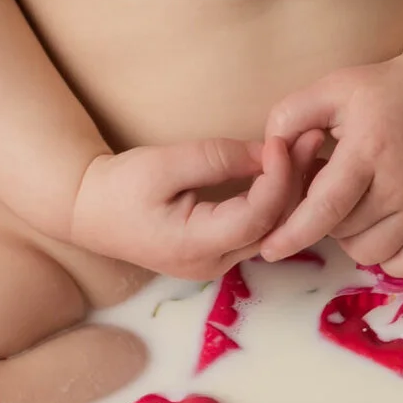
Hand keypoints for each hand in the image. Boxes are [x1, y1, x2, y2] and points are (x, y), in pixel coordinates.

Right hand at [70, 136, 305, 278]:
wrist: (88, 211)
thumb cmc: (119, 186)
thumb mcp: (165, 163)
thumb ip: (217, 158)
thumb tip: (267, 153)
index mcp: (196, 246)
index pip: (258, 215)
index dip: (279, 177)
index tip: (281, 140)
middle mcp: (212, 264)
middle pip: (272, 228)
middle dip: (296, 182)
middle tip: (313, 138)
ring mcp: (216, 264)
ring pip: (270, 232)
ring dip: (291, 191)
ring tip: (307, 149)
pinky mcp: (216, 253)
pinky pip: (257, 230)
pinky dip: (275, 200)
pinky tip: (286, 170)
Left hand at [254, 56, 402, 273]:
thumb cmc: (382, 93)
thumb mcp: (332, 89)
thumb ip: (290, 116)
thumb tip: (268, 155)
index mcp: (369, 150)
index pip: (326, 207)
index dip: (293, 233)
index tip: (269, 249)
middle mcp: (402, 184)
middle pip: (343, 232)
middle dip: (321, 221)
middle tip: (326, 190)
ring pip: (371, 252)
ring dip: (351, 238)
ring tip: (352, 204)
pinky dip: (391, 257)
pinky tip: (380, 231)